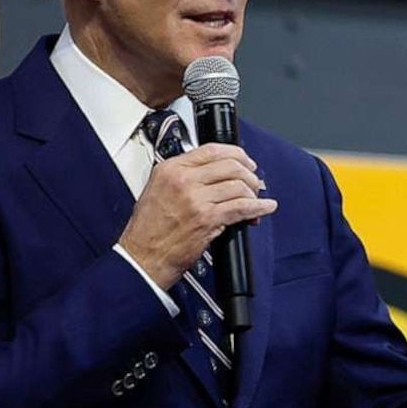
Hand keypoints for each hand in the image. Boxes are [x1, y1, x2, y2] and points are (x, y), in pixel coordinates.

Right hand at [117, 144, 278, 288]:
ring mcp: (196, 199)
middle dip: (249, 173)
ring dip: (253, 193)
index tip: (244, 160)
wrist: (141, 257)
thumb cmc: (148, 230)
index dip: (236, 154)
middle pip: (231, 165)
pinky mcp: (207, 219)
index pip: (212, 150)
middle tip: (254, 181)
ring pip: (239, 185)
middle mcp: (183, 181)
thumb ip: (183, 176)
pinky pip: (242, 207)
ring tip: (255, 199)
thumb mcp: (157, 190)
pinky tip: (264, 208)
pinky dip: (259, 207)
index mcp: (170, 170)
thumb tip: (214, 172)